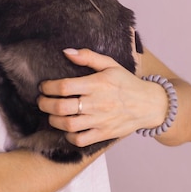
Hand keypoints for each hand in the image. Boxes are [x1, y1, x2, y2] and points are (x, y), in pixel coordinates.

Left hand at [37, 48, 166, 148]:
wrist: (149, 104)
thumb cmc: (127, 82)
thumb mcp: (110, 64)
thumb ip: (88, 57)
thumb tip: (66, 51)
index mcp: (96, 84)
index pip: (64, 87)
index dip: (48, 87)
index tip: (43, 87)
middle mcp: (96, 103)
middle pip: (61, 107)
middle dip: (45, 104)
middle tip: (41, 101)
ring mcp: (100, 121)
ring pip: (67, 125)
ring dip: (53, 120)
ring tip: (51, 114)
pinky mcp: (104, 134)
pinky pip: (80, 139)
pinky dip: (69, 135)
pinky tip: (66, 129)